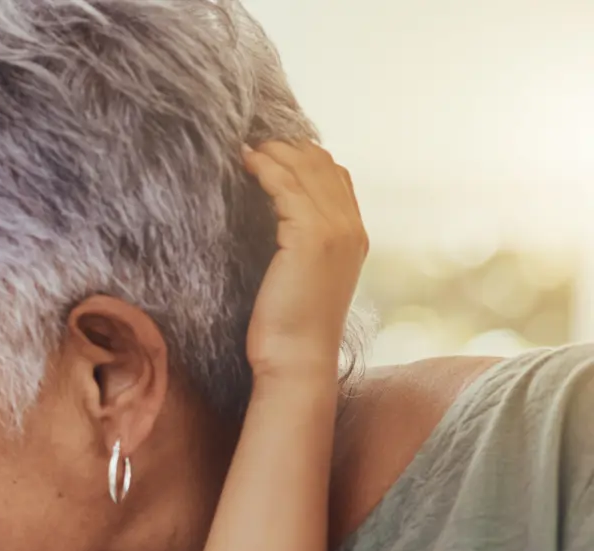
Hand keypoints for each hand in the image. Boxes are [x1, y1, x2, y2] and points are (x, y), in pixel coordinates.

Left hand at [242, 141, 367, 383]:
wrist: (296, 360)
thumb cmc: (289, 330)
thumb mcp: (302, 279)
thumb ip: (299, 248)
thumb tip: (273, 224)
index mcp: (354, 236)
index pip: (337, 178)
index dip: (307, 158)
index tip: (275, 150)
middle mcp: (350, 227)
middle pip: (323, 166)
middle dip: (289, 148)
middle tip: (255, 139)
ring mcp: (334, 229)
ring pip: (306, 170)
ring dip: (275, 153)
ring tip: (246, 147)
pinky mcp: (309, 235)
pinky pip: (286, 186)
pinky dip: (265, 168)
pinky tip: (246, 162)